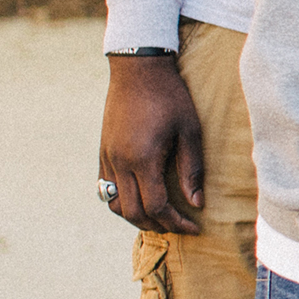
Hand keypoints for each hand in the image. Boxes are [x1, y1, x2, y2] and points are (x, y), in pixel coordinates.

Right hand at [99, 53, 204, 234]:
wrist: (137, 70)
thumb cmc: (170, 98)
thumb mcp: (190, 131)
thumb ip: (192, 169)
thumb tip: (196, 203)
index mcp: (142, 159)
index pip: (156, 206)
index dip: (176, 222)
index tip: (195, 227)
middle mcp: (119, 162)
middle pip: (133, 212)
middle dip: (158, 225)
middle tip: (181, 226)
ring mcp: (107, 158)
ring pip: (115, 204)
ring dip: (137, 216)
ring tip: (162, 217)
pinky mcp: (102, 152)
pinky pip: (106, 189)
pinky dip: (122, 202)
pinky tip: (142, 199)